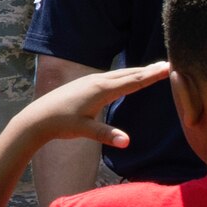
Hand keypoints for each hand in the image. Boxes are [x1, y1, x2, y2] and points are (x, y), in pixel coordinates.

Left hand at [13, 62, 170, 149]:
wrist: (37, 117)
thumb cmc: (61, 124)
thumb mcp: (84, 130)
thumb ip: (106, 135)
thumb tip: (127, 142)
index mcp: (101, 90)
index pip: (133, 81)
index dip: (151, 75)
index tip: (168, 67)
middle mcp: (99, 81)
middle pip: (130, 74)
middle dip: (150, 70)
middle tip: (169, 64)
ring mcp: (93, 81)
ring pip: (121, 74)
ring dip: (139, 71)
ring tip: (155, 68)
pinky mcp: (88, 84)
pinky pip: (114, 77)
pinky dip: (128, 75)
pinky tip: (130, 76)